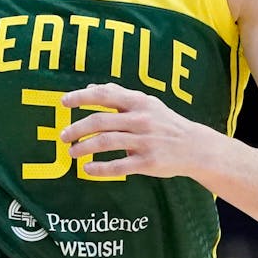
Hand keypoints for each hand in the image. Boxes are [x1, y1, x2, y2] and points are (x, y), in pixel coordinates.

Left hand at [58, 82, 209, 179]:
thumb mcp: (146, 103)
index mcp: (138, 102)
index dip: (81, 97)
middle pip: (100, 121)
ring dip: (84, 148)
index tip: (64, 102)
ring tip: (71, 153)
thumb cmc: (165, 122)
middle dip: (77, 129)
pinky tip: (88, 169)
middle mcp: (140, 119)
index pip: (104, 95)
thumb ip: (118, 95)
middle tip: (63, 136)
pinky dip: (100, 168)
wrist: (194, 146)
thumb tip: (91, 87)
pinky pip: (118, 166)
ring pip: (105, 143)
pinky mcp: (147, 162)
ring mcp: (144, 141)